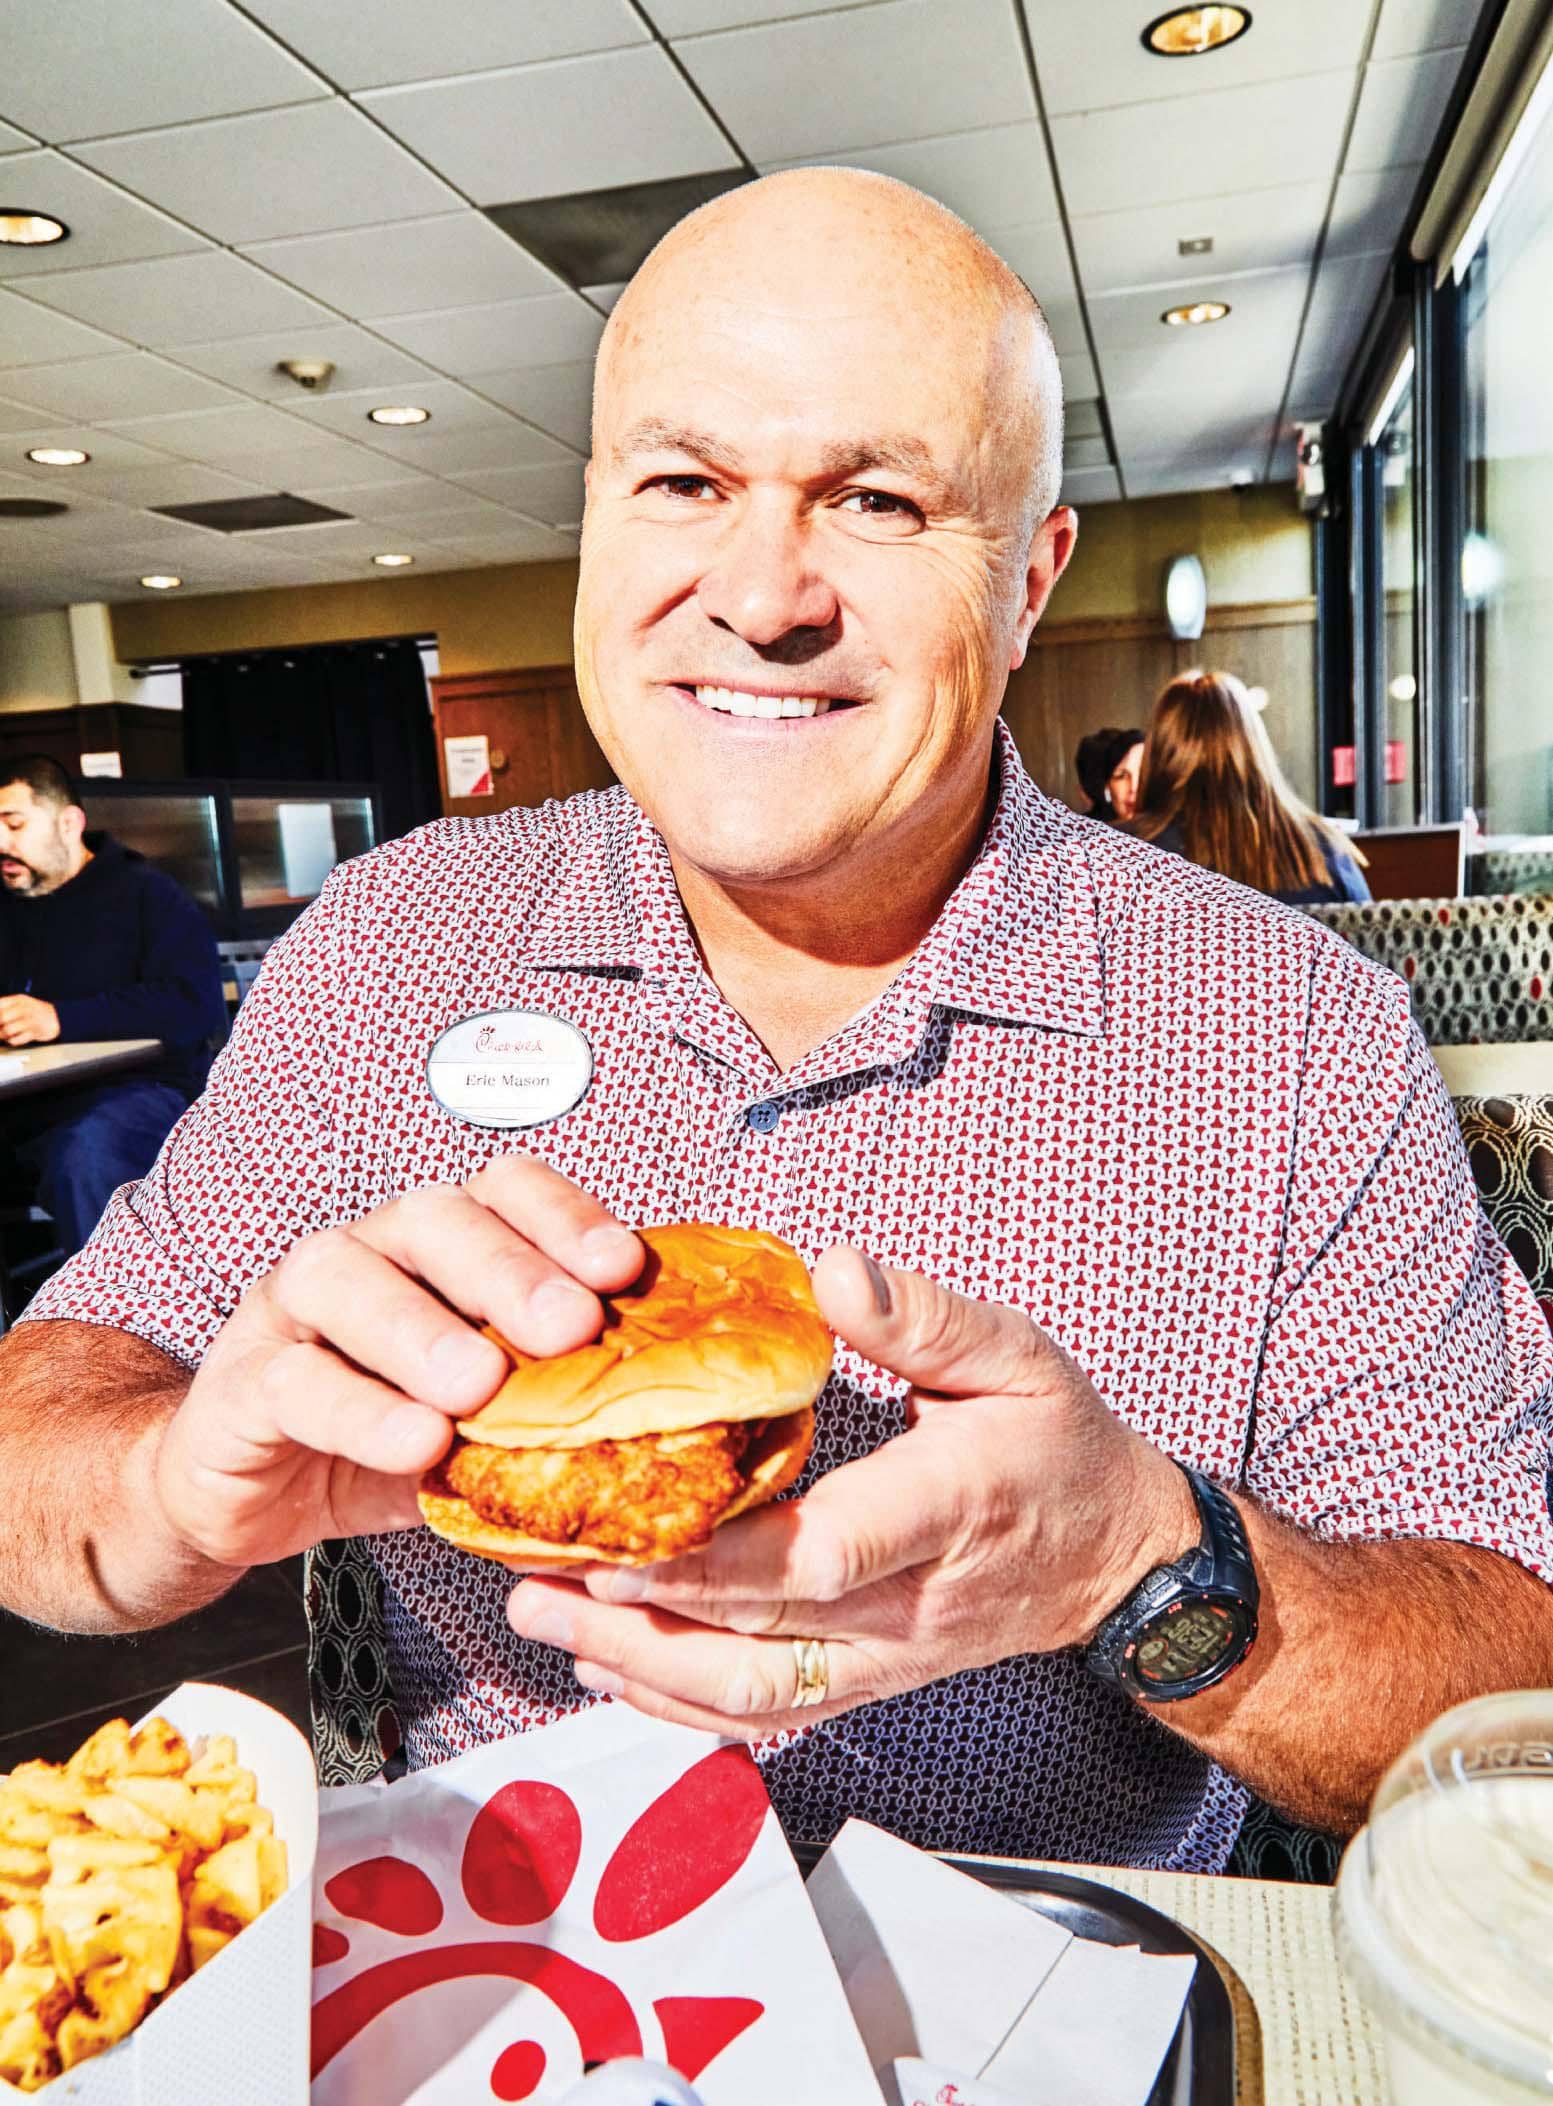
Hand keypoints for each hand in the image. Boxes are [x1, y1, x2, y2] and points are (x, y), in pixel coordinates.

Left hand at [0, 994, 59, 1044]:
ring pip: (8, 1029)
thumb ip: (6, 1008)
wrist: (57, 1017)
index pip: (0, 1004)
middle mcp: (25, 1008)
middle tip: (0, 1030)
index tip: (0, 1021)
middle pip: (3, 1017)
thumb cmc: (34, 1012)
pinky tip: (15, 1038)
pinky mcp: (35, 1032)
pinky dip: (13, 1041)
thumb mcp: (21, 1004)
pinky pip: (17, 1039)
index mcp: (19, 999)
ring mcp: (31, 1019)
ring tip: (6, 1035)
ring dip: (4, 1035)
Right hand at [153, 1157, 642, 1569]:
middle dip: (510, 1268)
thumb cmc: (388, 1441)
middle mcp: (369, 1252)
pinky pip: (295, 1382)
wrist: (248, 1497)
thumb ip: (556, 1416)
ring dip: (422, 1330)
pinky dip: (358, 1410)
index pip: (505, 1192)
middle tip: (569, 1327)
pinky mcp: (243, 1383)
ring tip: (480, 1386)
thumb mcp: (485, 1426)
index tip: (623, 1268)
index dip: (565, 1217)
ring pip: (348, 1279)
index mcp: (440, 1247)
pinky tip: (414, 1442)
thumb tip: (669, 1439)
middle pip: (437, 1219)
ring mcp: (294, 1309)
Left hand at [507, 1249, 1199, 1735]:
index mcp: (944, 1512)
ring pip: (748, 1695)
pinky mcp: (867, 1682)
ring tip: (543, 1616)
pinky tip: (609, 1667)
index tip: (619, 1539)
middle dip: (635, 1612)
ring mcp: (884, 1661)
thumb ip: (923, 1318)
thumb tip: (832, 1272)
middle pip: (756, 1639)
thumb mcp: (1016, 1357)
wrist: (1119, 1560)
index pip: (823, 1557)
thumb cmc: (1061, 1447)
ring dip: (638, 1664)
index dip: (714, 1561)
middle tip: (534, 1573)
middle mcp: (907, 1608)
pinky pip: (764, 1714)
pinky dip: (677, 1702)